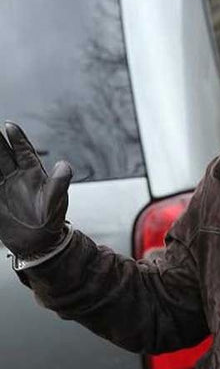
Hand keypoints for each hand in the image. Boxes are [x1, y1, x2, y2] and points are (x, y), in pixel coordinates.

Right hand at [0, 122, 71, 258]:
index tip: (10, 126)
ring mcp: (2, 186)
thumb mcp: (56, 202)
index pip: (24, 151)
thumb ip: (59, 183)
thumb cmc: (52, 220)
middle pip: (2, 153)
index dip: (18, 138)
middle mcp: (16, 175)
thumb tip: (64, 165)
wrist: (39, 242)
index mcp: (33, 173)